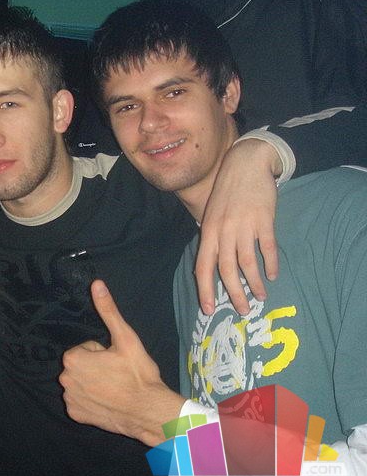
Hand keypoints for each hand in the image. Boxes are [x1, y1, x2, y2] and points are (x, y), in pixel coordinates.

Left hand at [60, 280, 183, 445]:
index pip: (85, 348)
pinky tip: (107, 402)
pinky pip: (80, 402)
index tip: (116, 361)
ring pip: (80, 382)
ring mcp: (69, 399)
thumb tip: (96, 284)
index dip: (102, 353)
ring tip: (114, 388)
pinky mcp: (75, 415)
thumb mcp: (125, 338)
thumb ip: (108, 310)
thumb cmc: (138, 374)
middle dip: (95, 367)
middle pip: (81, 365)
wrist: (148, 411)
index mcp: (73, 358)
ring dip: (93, 383)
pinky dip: (91, 402)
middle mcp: (64, 379)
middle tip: (117, 374)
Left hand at [195, 138, 279, 314]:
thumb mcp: (212, 215)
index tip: (209, 309)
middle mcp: (223, 231)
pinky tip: (273, 275)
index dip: (205, 290)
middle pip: (226, 270)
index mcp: (208, 232)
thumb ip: (212, 239)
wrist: (244, 165)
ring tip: (261, 297)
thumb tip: (211, 265)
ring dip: (254, 283)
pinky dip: (270, 264)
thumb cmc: (227, 193)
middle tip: (242, 310)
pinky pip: (267, 248)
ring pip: (247, 263)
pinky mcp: (263, 220)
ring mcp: (243, 226)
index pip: (203, 267)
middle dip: (234, 294)